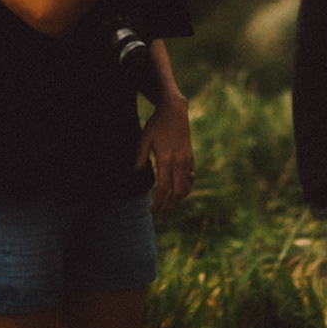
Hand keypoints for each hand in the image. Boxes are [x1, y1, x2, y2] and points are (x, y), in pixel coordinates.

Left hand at [136, 93, 195, 214]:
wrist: (175, 111)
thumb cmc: (157, 124)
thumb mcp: (144, 138)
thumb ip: (140, 156)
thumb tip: (135, 172)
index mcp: (166, 158)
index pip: (163, 187)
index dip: (158, 202)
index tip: (152, 211)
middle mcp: (179, 161)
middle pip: (178, 192)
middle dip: (171, 206)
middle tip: (163, 216)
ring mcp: (187, 159)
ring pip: (187, 186)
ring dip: (179, 199)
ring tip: (170, 206)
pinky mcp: (191, 157)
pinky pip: (191, 177)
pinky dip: (186, 187)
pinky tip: (180, 191)